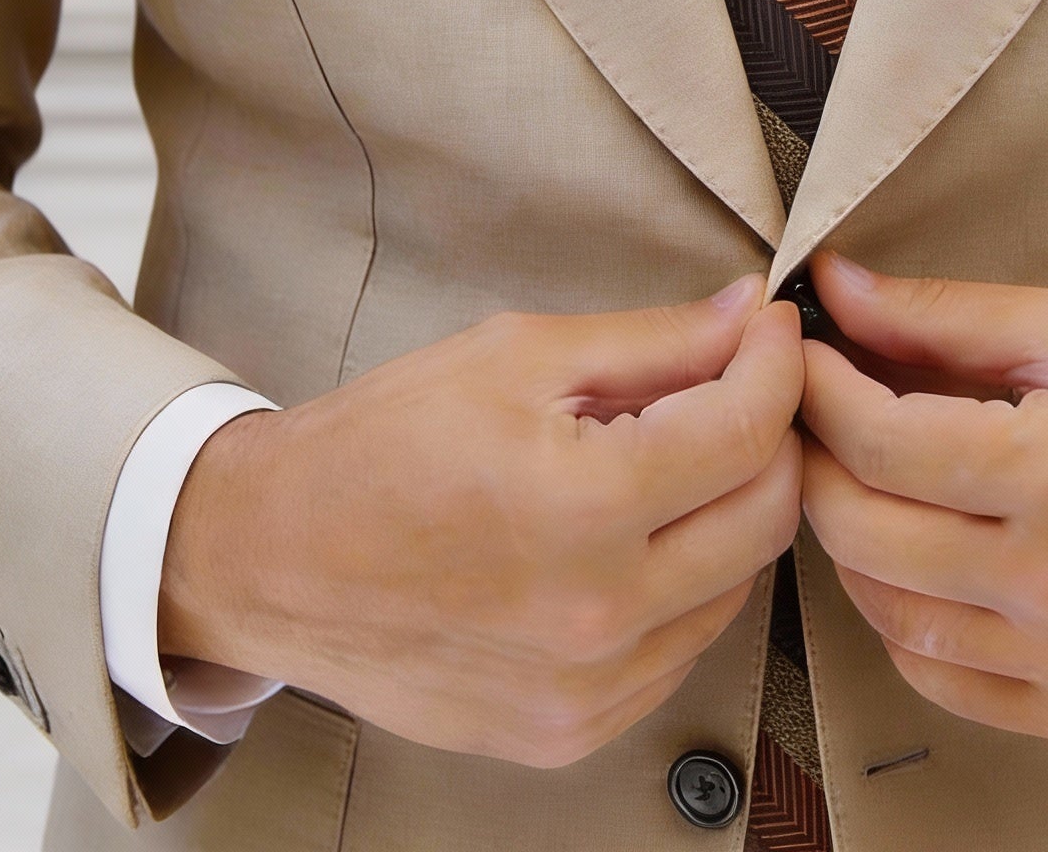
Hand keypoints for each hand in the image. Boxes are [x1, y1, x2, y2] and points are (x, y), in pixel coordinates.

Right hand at [160, 278, 803, 765]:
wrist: (271, 559)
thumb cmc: (380, 445)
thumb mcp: (517, 356)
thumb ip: (653, 341)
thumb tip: (749, 315)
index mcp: (584, 507)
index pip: (747, 430)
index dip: (776, 364)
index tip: (770, 330)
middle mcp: (598, 615)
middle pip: (766, 516)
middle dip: (770, 435)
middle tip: (735, 386)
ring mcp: (587, 690)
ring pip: (735, 588)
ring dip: (729, 513)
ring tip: (671, 459)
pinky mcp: (569, 732)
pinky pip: (679, 650)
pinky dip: (683, 586)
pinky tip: (633, 537)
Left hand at [798, 254, 1047, 745]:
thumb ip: (948, 315)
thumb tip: (838, 289)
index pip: (879, 442)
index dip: (818, 389)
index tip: (802, 353)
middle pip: (862, 533)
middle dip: (815, 460)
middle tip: (812, 412)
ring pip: (888, 616)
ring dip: (849, 542)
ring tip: (860, 480)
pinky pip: (944, 683)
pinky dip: (904, 624)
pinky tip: (914, 563)